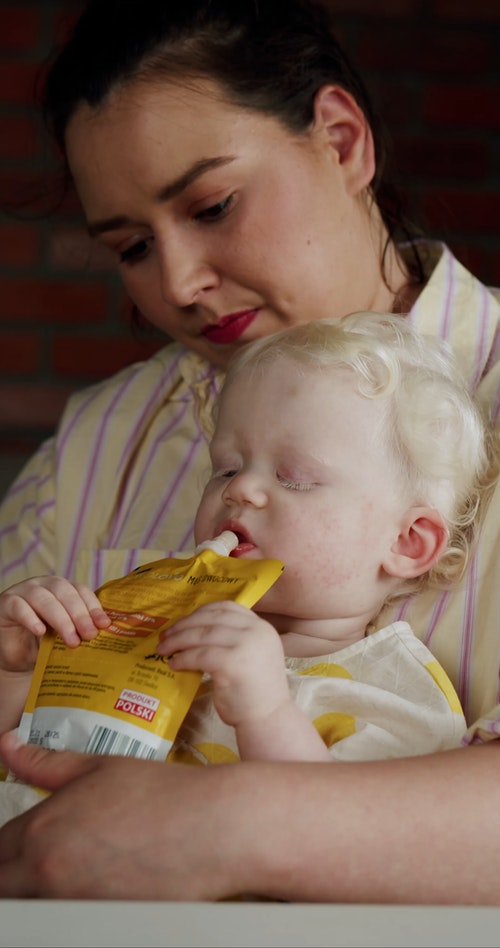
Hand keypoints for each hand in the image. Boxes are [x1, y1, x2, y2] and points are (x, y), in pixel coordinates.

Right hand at [0, 575, 110, 672]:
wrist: (14, 656)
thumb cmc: (42, 644)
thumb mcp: (64, 638)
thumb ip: (80, 632)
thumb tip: (104, 636)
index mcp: (62, 589)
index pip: (80, 591)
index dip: (93, 606)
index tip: (104, 624)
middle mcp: (43, 585)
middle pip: (64, 592)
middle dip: (80, 614)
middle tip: (90, 635)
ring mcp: (23, 592)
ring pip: (43, 598)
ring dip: (60, 619)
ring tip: (71, 640)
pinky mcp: (6, 604)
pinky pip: (18, 606)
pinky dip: (30, 618)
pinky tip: (40, 631)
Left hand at [0, 731, 254, 899]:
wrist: (216, 828)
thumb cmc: (165, 795)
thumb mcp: (98, 767)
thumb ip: (44, 762)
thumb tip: (8, 745)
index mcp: (43, 830)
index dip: (4, 846)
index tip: (16, 842)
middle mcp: (49, 874)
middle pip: (3, 886)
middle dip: (10, 872)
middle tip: (36, 859)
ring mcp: (74, 905)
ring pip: (31, 904)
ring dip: (35, 890)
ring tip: (71, 868)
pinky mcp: (100, 923)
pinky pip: (67, 917)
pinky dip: (68, 904)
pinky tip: (95, 883)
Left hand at [158, 600, 289, 727]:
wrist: (269, 719)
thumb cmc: (255, 692)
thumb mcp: (251, 655)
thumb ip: (233, 640)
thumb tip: (195, 631)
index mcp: (261, 627)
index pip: (227, 608)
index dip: (202, 612)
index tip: (184, 621)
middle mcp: (256, 631)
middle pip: (212, 619)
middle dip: (184, 625)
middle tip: (166, 635)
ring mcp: (246, 645)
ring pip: (203, 635)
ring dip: (178, 641)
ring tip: (164, 649)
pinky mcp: (232, 663)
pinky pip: (200, 655)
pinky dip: (183, 658)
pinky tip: (174, 664)